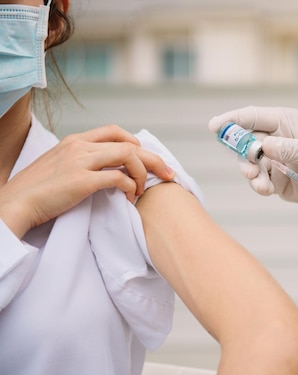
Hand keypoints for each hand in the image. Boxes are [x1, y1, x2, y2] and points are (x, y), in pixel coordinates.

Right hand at [0, 125, 173, 238]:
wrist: (14, 204)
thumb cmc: (37, 192)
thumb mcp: (59, 167)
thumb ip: (81, 162)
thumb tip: (106, 170)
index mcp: (74, 141)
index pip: (115, 131)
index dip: (136, 144)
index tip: (148, 161)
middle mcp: (79, 146)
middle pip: (128, 143)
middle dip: (154, 158)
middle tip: (168, 173)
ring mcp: (80, 162)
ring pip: (128, 156)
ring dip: (143, 174)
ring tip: (142, 191)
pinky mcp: (81, 181)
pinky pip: (118, 177)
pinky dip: (130, 187)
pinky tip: (130, 197)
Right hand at [209, 106, 297, 206]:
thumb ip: (293, 148)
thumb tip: (264, 146)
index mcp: (286, 123)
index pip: (252, 117)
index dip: (232, 121)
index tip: (215, 127)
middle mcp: (277, 140)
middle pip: (245, 143)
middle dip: (242, 155)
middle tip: (249, 169)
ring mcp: (276, 162)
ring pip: (250, 165)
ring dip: (250, 173)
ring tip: (260, 183)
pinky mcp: (279, 182)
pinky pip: (260, 183)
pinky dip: (259, 187)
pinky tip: (266, 190)